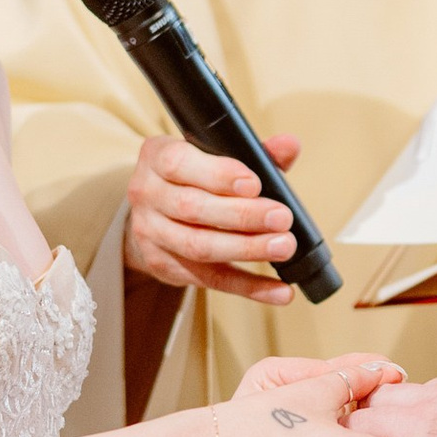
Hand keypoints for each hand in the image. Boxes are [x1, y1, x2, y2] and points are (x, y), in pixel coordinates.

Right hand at [126, 130, 302, 305]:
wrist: (153, 213)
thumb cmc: (194, 177)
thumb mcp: (214, 155)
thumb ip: (254, 152)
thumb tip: (290, 146)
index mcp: (157, 156)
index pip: (180, 163)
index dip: (218, 175)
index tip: (255, 184)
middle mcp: (146, 193)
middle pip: (192, 208)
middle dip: (242, 215)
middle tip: (282, 218)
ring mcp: (150, 233)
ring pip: (198, 246)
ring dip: (246, 249)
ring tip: (284, 247)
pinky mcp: (163, 266)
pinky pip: (210, 280)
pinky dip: (249, 287)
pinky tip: (280, 290)